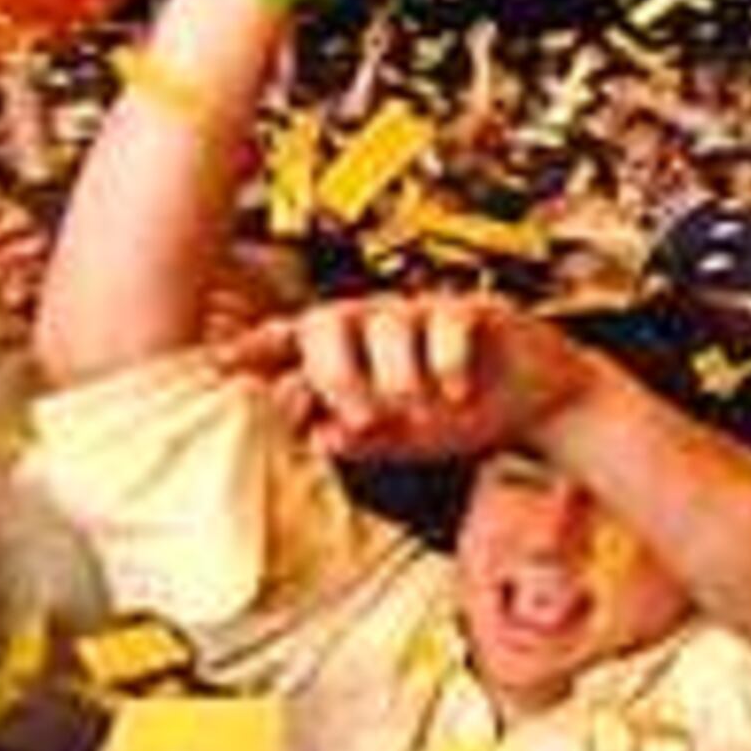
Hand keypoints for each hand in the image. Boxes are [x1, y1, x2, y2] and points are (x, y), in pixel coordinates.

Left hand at [219, 293, 594, 461]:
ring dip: (401, 378)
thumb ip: (355, 438)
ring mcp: (423, 313)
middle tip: (366, 416)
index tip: (216, 364)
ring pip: (388, 324)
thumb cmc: (453, 417)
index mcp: (348, 353)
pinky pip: (445, 325)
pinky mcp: (471, 310)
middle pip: (328, 321)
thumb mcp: (397, 439)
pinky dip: (447, 367)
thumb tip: (317, 436)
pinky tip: (459, 394)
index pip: (290, 342)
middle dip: (339, 374)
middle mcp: (376, 325)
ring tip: (422, 408)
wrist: (535, 402)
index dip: (253, 348)